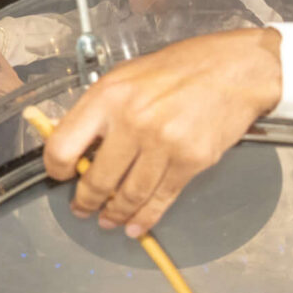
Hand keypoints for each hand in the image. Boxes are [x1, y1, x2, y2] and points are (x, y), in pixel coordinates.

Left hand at [38, 28, 282, 236]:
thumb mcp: (126, 76)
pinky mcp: (191, 160)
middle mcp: (132, 121)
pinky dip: (146, 216)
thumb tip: (75, 141)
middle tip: (81, 209)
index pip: (63, 145)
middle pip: (97, 179)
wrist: (235, 68)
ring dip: (115, 213)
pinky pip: (162, 197)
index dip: (56, 168)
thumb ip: (99, 108)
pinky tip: (136, 225)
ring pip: (130, 194)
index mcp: (108, 97)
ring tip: (108, 220)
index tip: (60, 176)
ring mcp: (163, 143)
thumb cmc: (181, 68)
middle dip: (85, 201)